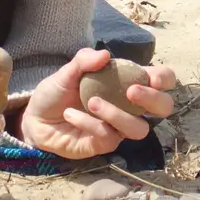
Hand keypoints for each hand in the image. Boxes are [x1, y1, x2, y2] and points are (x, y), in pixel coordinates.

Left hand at [19, 48, 176, 159]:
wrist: (35, 118)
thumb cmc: (57, 92)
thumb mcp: (66, 71)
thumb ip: (83, 60)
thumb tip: (104, 55)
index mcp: (127, 82)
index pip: (161, 80)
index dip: (164, 78)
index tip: (152, 77)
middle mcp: (130, 106)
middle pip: (163, 108)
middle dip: (153, 99)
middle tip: (131, 91)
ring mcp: (119, 127)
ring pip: (138, 128)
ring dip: (117, 114)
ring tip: (91, 102)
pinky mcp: (104, 144)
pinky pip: (108, 136)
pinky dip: (89, 123)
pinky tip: (70, 115)